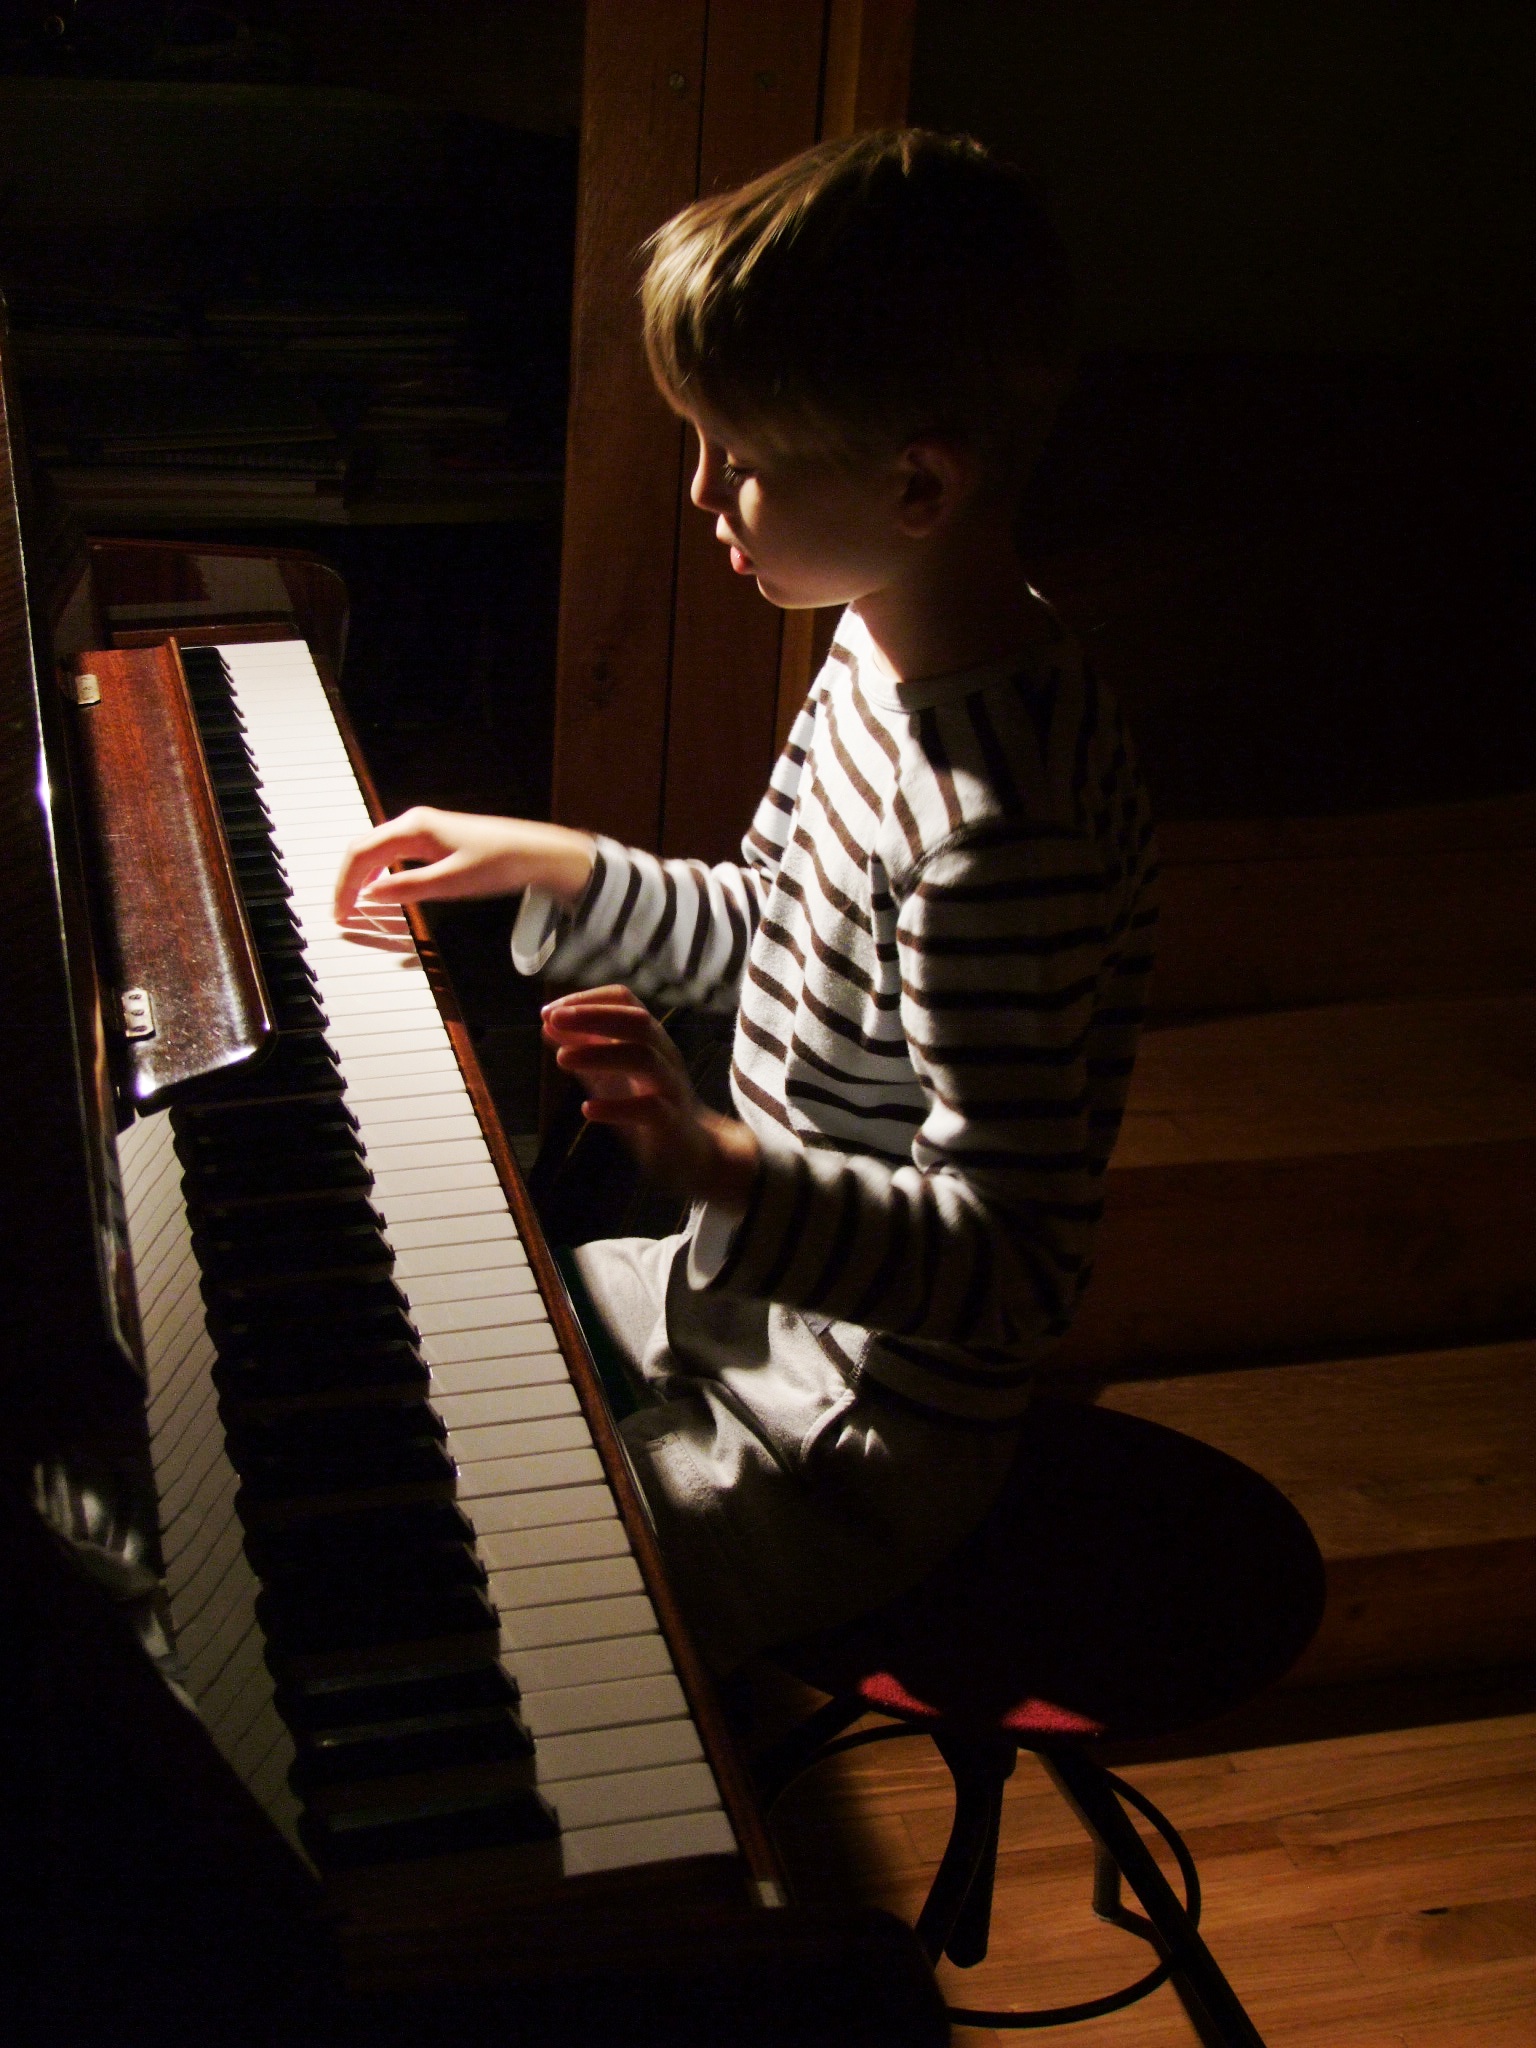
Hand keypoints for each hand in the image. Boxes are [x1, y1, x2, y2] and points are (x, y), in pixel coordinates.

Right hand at [334, 807, 594, 924]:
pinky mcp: (435, 839)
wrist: (536, 853)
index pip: (361, 854)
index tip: (339, 913)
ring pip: (377, 850)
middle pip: (364, 849)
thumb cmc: (500, 862)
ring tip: (353, 904)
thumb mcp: (450, 883)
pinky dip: (380, 871)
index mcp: (414, 827)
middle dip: (347, 881)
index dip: (344, 885)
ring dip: (361, 876)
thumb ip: (406, 888)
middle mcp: (414, 822)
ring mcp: (424, 829)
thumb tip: (369, 896)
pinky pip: (393, 852)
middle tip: (340, 913)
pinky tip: (381, 889)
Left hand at [542, 986, 759, 1211]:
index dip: (586, 999)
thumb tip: (547, 1023)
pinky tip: (588, 1109)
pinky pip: (650, 1109)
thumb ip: (583, 1047)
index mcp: (649, 1037)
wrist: (693, 1149)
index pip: (623, 999)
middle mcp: (663, 1054)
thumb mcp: (610, 1071)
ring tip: (562, 1059)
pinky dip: (617, 1107)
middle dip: (593, 1015)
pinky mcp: (672, 1122)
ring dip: (600, 1054)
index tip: (549, 1011)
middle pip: (636, 1020)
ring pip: (644, 1057)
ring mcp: (670, 1087)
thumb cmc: (648, 1103)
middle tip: (553, 1019)